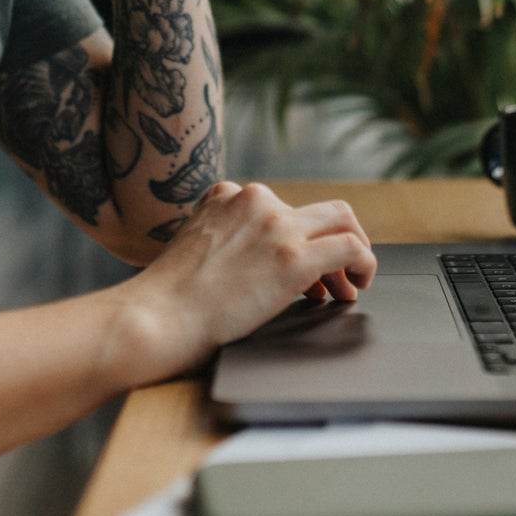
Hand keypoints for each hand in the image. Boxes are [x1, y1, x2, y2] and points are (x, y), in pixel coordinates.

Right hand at [119, 182, 376, 379]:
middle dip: (337, 238)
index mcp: (227, 195)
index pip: (284, 207)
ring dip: (354, 252)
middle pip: (322, 208)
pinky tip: (359, 286)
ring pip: (343, 221)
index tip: (305, 269)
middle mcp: (256, 200)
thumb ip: (227, 240)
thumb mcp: (195, 247)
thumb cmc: (164, 302)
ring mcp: (276, 226)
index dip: (301, 238)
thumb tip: (260, 264)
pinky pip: (350, 248)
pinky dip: (364, 264)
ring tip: (351, 285)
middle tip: (341, 273)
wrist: (151, 320)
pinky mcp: (292, 258)